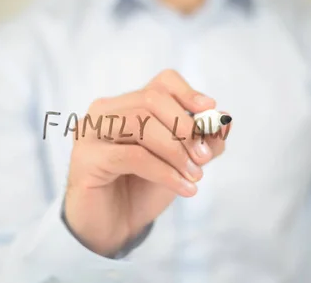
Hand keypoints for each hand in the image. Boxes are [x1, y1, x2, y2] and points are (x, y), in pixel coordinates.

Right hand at [64, 69, 230, 256]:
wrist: (113, 227)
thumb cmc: (142, 188)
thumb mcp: (180, 162)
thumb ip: (202, 141)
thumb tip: (225, 119)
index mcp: (127, 105)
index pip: (160, 83)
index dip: (188, 93)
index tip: (210, 112)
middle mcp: (104, 112)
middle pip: (151, 99)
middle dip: (184, 127)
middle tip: (204, 157)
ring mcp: (90, 132)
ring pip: (141, 123)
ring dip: (176, 150)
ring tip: (195, 175)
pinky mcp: (85, 159)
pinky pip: (133, 156)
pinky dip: (165, 172)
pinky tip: (183, 188)